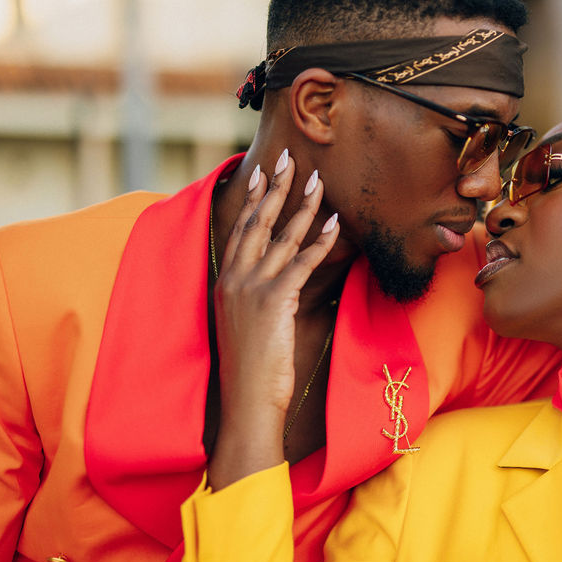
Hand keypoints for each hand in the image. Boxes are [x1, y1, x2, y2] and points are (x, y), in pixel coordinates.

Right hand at [209, 152, 338, 489]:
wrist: (245, 405)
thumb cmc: (250, 373)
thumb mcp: (247, 329)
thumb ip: (256, 301)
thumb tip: (276, 288)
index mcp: (226, 283)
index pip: (241, 230)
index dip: (255, 199)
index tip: (264, 173)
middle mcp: (234, 279)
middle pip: (257, 221)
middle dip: (275, 187)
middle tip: (289, 157)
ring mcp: (250, 288)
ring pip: (280, 236)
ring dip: (302, 204)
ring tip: (318, 179)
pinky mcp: (272, 302)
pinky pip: (300, 262)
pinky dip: (319, 240)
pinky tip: (335, 222)